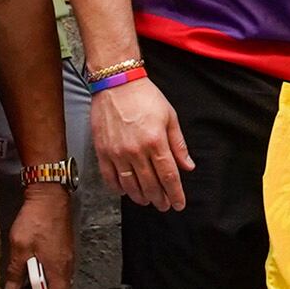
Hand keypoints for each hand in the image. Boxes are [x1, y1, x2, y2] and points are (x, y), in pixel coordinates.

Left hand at [4, 183, 72, 288]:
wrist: (49, 195)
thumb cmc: (36, 222)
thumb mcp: (20, 248)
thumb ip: (15, 271)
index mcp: (58, 269)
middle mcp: (66, 265)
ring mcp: (67, 255)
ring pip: (58, 280)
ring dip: (43, 288)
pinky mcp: (64, 246)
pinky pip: (57, 269)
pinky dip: (45, 276)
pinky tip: (31, 271)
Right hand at [92, 70, 192, 211]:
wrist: (116, 82)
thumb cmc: (144, 96)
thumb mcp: (170, 117)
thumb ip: (178, 145)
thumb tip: (187, 166)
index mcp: (156, 141)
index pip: (168, 176)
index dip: (175, 193)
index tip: (178, 204)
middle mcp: (136, 150)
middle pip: (150, 184)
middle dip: (160, 199)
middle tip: (164, 205)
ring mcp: (117, 153)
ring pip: (130, 185)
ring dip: (141, 197)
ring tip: (147, 200)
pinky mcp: (102, 151)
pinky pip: (109, 177)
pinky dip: (118, 188)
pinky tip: (125, 191)